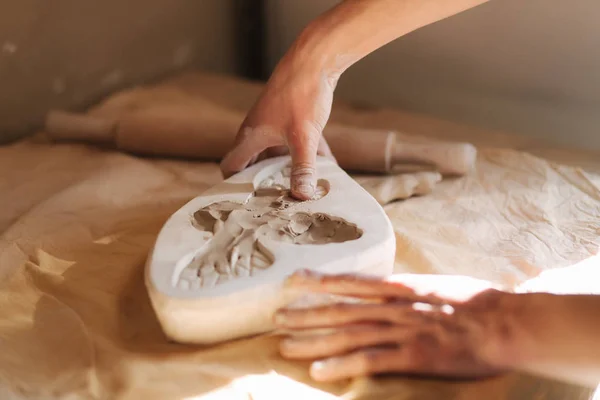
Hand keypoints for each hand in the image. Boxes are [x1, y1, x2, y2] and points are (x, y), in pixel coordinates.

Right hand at [219, 49, 336, 200]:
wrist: (315, 59)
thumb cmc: (301, 94)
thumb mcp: (303, 137)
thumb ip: (302, 168)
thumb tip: (301, 196)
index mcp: (251, 137)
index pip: (230, 166)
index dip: (233, 186)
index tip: (245, 203)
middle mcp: (258, 132)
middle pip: (255, 164)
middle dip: (266, 184)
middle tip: (277, 204)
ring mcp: (275, 124)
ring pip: (279, 155)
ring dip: (290, 170)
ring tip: (303, 190)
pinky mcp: (292, 118)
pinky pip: (297, 143)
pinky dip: (309, 155)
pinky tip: (329, 167)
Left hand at [274, 270, 522, 381]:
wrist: (505, 320)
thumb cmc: (475, 302)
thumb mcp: (436, 286)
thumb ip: (407, 290)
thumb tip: (387, 290)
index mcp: (400, 287)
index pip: (351, 282)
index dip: (320, 281)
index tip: (294, 280)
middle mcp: (394, 306)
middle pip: (340, 309)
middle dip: (306, 314)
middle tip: (275, 318)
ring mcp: (402, 330)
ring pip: (348, 333)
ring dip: (313, 339)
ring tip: (284, 345)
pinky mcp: (414, 355)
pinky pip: (371, 360)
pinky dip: (343, 364)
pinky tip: (319, 370)